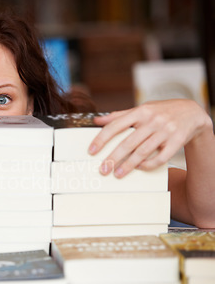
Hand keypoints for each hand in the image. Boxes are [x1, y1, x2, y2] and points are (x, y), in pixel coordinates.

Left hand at [88, 99, 211, 176]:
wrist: (192, 112)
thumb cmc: (161, 112)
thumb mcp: (141, 109)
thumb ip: (119, 116)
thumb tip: (97, 120)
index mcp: (140, 111)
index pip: (116, 126)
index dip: (102, 139)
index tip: (92, 151)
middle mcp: (153, 120)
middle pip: (128, 142)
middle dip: (114, 158)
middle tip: (103, 169)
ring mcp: (166, 131)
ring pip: (143, 151)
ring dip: (129, 165)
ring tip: (118, 174)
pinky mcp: (177, 141)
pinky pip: (161, 157)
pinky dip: (149, 164)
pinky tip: (140, 168)